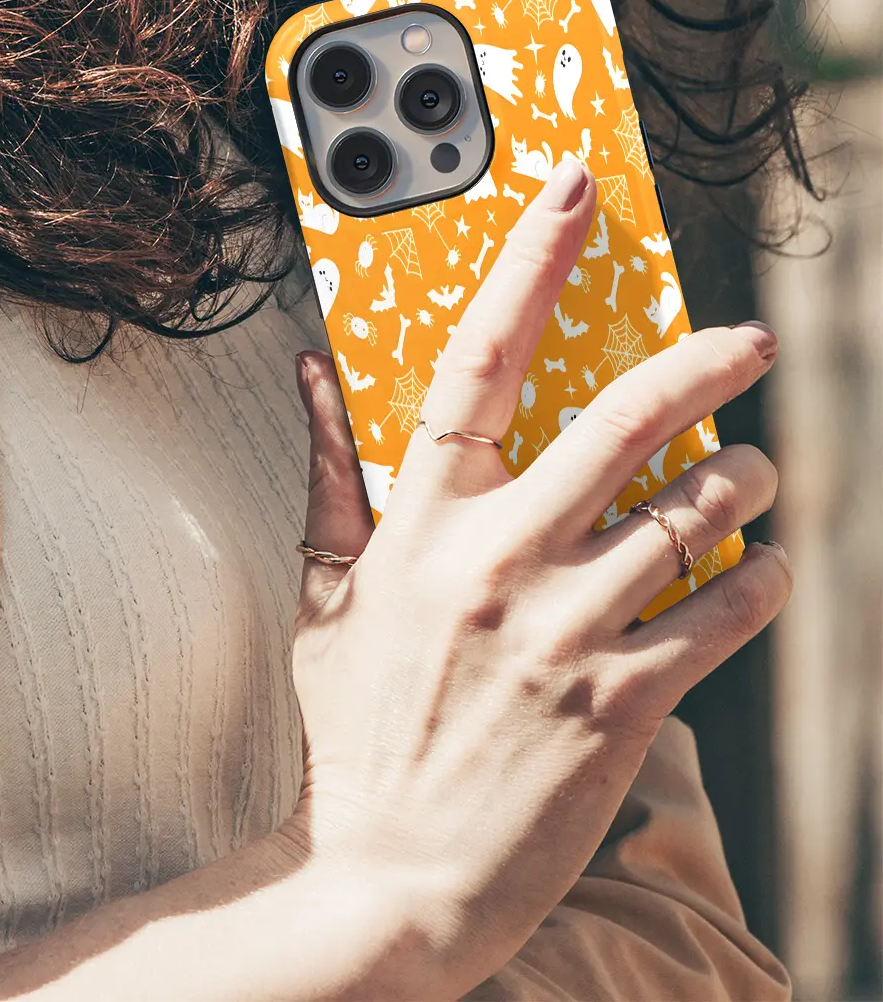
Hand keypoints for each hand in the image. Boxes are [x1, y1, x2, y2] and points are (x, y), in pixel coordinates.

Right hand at [287, 159, 790, 996]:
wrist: (387, 874)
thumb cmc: (355, 728)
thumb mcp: (325, 596)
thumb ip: (328, 475)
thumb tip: (310, 372)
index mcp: (421, 525)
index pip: (476, 361)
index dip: (528, 264)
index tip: (573, 194)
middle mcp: (498, 561)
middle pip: (622, 421)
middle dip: (703, 365)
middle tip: (746, 342)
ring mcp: (564, 630)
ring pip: (691, 514)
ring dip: (743, 482)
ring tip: (755, 476)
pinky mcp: (622, 702)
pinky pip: (721, 613)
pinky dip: (757, 579)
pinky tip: (759, 567)